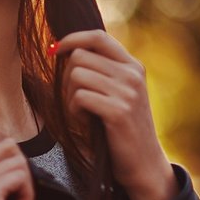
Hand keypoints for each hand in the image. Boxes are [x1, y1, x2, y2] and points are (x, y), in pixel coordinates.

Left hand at [49, 29, 176, 199]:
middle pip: (80, 57)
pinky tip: (85, 122)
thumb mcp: (119, 93)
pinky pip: (79, 97)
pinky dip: (74, 112)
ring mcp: (127, 92)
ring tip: (83, 113)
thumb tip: (65, 51)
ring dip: (70, 97)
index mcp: (132, 66)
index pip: (98, 36)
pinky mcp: (118, 111)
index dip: (72, 39)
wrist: (143, 162)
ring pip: (77, 76)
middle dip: (67, 78)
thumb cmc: (121, 129)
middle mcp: (132, 74)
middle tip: (75, 100)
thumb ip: (102, 72)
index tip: (55, 50)